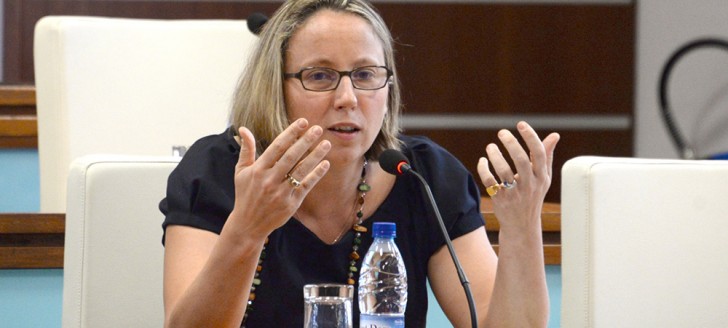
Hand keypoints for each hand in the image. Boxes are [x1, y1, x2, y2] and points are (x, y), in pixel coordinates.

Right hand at [229, 118, 330, 239]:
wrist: (248, 224)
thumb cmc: (245, 194)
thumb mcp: (241, 172)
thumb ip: (246, 150)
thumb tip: (243, 129)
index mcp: (258, 170)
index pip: (277, 147)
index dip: (291, 133)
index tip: (303, 122)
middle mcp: (269, 180)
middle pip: (291, 156)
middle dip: (305, 141)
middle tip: (318, 129)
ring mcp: (281, 193)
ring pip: (301, 170)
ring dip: (315, 156)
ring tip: (326, 144)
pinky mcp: (291, 204)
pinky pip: (306, 186)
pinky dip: (316, 175)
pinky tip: (325, 164)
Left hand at [476, 121, 558, 228]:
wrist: (522, 225)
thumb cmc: (532, 196)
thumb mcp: (543, 178)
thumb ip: (546, 156)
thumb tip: (555, 135)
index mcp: (541, 176)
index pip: (539, 154)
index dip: (531, 137)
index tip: (520, 124)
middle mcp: (530, 185)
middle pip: (522, 161)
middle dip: (512, 144)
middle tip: (502, 132)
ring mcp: (515, 193)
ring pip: (504, 171)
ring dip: (495, 156)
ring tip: (490, 147)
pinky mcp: (501, 200)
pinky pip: (490, 182)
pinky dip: (484, 169)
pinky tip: (483, 161)